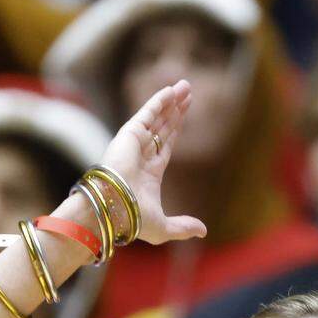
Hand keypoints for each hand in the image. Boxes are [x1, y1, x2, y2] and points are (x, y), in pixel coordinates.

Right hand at [97, 80, 206, 244]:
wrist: (114, 209)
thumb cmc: (134, 220)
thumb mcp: (165, 228)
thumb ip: (183, 226)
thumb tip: (203, 231)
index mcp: (149, 172)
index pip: (166, 144)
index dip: (175, 129)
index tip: (183, 115)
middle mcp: (142, 154)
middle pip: (163, 126)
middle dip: (176, 110)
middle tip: (188, 94)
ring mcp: (135, 142)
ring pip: (157, 117)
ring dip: (171, 101)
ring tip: (185, 86)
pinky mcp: (130, 133)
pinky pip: (148, 113)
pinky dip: (159, 101)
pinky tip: (171, 90)